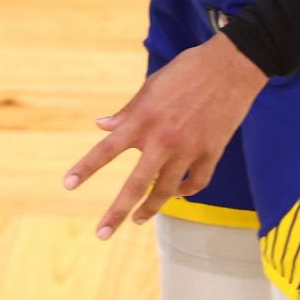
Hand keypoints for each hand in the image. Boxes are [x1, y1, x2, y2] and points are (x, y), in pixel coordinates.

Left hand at [63, 33, 267, 239]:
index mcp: (143, 118)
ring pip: (166, 191)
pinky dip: (186, 191)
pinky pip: (196, 182)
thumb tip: (102, 125)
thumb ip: (127, 111)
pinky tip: (177, 194)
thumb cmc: (187, 70)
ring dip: (151, 209)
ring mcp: (189, 148)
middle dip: (118, 212)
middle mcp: (163, 138)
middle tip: (102, 233)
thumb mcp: (151, 85)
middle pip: (136, 184)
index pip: (107, 148)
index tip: (68, 185)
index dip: (86, 168)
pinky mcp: (213, 152)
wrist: (232, 65)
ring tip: (139, 219)